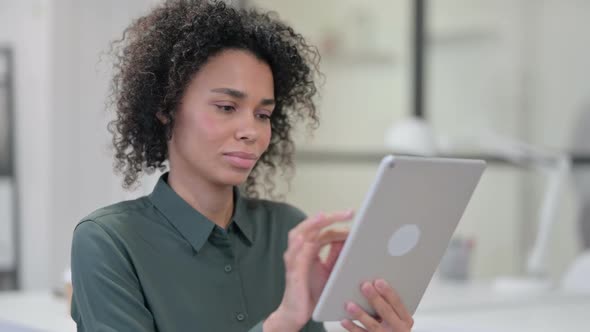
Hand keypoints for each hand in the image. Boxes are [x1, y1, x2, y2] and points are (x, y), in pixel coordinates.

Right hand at [264, 210, 352, 331]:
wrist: (298, 312)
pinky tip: (302, 240)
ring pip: (299, 235)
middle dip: (330, 218)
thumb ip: (335, 255)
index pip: (324, 230)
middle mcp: (300, 250)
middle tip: (348, 213)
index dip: (339, 225)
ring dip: (311, 225)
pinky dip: (296, 247)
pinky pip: (293, 257)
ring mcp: (294, 259)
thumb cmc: (311, 290)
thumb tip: (346, 240)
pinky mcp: (292, 272)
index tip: (354, 221)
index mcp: (310, 248)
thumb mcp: (329, 269)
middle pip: (312, 226)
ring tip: (323, 217)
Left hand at [341, 280, 413, 331]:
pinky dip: (353, 327)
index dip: (389, 292)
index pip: (398, 304)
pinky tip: (345, 320)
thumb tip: (373, 284)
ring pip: (373, 325)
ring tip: (350, 305)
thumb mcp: (398, 318)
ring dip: (361, 314)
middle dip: (375, 299)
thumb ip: (390, 304)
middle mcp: (397, 329)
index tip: (379, 282)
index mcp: (405, 320)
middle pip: (386, 312)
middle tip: (365, 286)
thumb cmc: (393, 327)